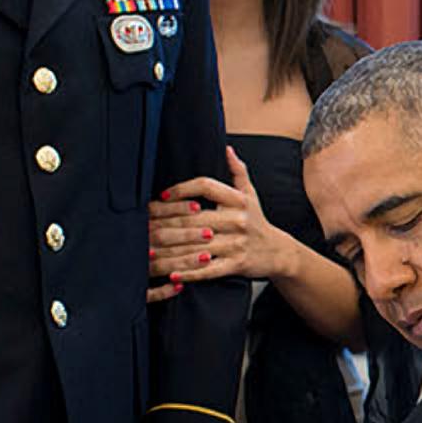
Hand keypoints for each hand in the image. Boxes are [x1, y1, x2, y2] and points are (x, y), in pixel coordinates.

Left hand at [145, 147, 295, 302]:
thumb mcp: (251, 195)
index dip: (181, 189)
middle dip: (164, 221)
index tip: (162, 195)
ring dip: (169, 250)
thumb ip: (238, 171)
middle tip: (143, 225)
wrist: (278, 252)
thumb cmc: (257, 221)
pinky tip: (172, 274)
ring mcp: (237, 243)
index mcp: (238, 200)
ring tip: (148, 251)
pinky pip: (208, 270)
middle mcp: (237, 220)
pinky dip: (189, 273)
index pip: (205, 186)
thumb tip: (226, 148)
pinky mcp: (236, 264)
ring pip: (196, 246)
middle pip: (193, 218)